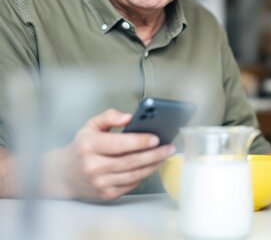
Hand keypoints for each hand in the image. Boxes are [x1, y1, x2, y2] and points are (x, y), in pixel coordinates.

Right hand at [43, 109, 174, 199]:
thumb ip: (109, 117)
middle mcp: (94, 166)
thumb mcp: (90, 126)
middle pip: (131, 161)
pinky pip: (131, 184)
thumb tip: (129, 117)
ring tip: (165, 156)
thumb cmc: (81, 147)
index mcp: (90, 146)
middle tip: (169, 147)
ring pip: (134, 174)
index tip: (156, 138)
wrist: (62, 175)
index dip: (140, 141)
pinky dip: (144, 175)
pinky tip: (153, 166)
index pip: (119, 144)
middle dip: (154, 154)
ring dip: (153, 165)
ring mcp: (100, 183)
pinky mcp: (106, 194)